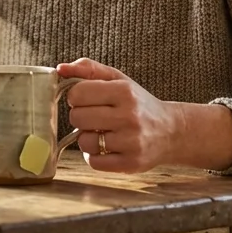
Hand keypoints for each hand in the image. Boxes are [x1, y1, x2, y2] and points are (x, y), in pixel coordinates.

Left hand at [57, 58, 181, 172]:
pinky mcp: (131, 163)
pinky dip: (94, 156)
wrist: (171, 131)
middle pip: (77, 118)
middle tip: (94, 116)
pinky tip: (107, 147)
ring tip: (102, 132)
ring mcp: (131, 141)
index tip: (86, 99)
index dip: (76, 97)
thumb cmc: (138, 103)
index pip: (77, 93)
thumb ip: (88, 69)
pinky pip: (93, 162)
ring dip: (87, 138)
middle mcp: (129, 116)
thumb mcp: (118, 79)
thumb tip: (60, 69)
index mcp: (124, 91)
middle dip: (80, 117)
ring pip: (83, 142)